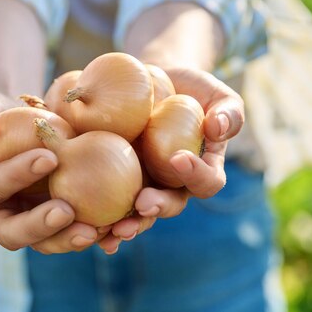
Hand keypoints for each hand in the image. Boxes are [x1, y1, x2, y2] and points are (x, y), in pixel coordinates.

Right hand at [0, 89, 100, 253]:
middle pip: (13, 233)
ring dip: (69, 239)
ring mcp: (23, 220)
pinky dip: (92, 231)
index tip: (48, 156)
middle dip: (40, 226)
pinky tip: (115, 224)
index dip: (14, 176)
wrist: (8, 121)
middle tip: (67, 211)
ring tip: (96, 229)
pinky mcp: (50, 218)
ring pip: (45, 241)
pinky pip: (70, 230)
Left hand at [97, 67, 243, 252]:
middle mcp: (173, 184)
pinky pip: (107, 200)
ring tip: (115, 229)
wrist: (155, 82)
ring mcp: (145, 182)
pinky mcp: (116, 177)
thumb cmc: (192, 89)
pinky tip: (82, 222)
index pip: (207, 181)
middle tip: (143, 205)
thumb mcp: (217, 95)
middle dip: (157, 209)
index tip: (179, 159)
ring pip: (138, 212)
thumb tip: (218, 127)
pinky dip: (97, 214)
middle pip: (169, 205)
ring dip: (128, 223)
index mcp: (202, 170)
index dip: (196, 175)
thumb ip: (228, 111)